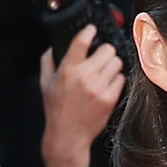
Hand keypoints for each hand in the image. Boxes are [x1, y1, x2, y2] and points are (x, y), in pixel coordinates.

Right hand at [39, 27, 126, 166]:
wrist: (67, 137)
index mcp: (67, 70)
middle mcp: (84, 77)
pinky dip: (116, 79)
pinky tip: (108, 84)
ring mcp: (99, 88)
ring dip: (112, 64)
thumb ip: (47, 61)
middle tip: (101, 56)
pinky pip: (121, 79)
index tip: (92, 29)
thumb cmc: (56, 110)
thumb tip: (52, 46)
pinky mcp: (109, 99)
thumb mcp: (45, 83)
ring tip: (105, 71)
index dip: (89, 31)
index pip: (82, 41)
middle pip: (107, 49)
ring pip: (116, 62)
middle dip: (104, 51)